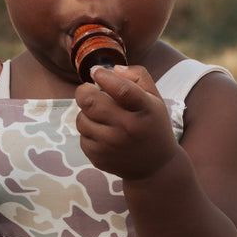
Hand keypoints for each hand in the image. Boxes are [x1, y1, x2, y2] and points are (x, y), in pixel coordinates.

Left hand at [75, 65, 178, 181]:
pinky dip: (88, 131)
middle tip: (88, 90)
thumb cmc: (152, 124)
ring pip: (81, 119)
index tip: (96, 71)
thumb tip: (111, 69)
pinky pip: (82, 136)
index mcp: (145, 110)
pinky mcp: (99, 158)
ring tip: (100, 115)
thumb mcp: (154, 98)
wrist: (155, 167)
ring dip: (86, 113)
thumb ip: (138, 76)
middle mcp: (128, 129)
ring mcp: (111, 146)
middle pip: (90, 102)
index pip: (121, 89)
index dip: (104, 76)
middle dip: (84, 91)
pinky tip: (102, 133)